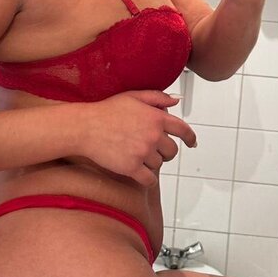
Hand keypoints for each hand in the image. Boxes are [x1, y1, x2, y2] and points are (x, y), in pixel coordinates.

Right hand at [81, 90, 196, 187]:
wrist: (85, 127)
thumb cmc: (107, 111)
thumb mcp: (133, 96)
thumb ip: (157, 98)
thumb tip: (176, 100)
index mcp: (156, 117)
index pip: (183, 130)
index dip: (190, 138)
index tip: (192, 143)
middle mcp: (153, 135)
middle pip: (172, 151)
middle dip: (165, 151)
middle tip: (153, 150)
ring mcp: (143, 152)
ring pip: (159, 165)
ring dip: (152, 163)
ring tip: (137, 155)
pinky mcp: (132, 167)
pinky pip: (149, 179)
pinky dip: (148, 179)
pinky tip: (141, 174)